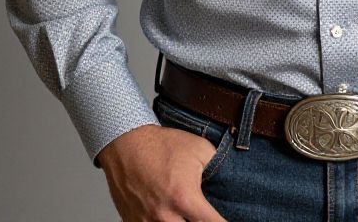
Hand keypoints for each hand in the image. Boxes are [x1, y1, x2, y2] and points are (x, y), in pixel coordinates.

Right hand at [96, 122, 229, 221]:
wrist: (126, 144)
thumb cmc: (161, 146)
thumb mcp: (199, 148)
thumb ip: (218, 167)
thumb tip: (230, 179)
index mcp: (185, 198)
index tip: (228, 220)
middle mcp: (165, 216)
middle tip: (202, 215)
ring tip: (186, 215)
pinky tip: (170, 216)